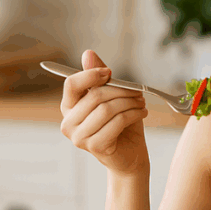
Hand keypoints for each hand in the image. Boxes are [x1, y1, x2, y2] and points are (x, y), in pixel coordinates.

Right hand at [60, 50, 148, 175]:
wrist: (130, 156)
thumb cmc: (120, 125)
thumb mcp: (112, 97)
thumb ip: (99, 77)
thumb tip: (88, 53)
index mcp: (69, 107)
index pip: (72, 84)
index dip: (91, 75)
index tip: (110, 73)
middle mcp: (69, 123)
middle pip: (95, 95)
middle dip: (121, 90)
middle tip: (138, 91)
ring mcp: (79, 137)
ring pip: (107, 109)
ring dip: (129, 102)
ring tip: (141, 103)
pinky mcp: (94, 146)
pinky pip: (116, 122)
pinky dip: (132, 114)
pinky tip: (141, 113)